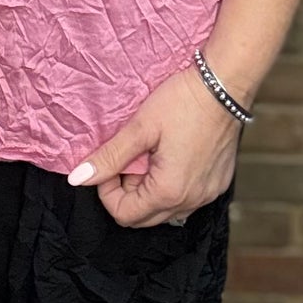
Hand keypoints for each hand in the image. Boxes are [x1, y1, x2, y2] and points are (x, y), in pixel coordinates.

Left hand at [66, 64, 241, 227]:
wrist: (225, 85)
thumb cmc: (183, 102)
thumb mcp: (140, 128)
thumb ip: (109, 157)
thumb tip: (78, 178)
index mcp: (169, 192)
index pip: (124, 215)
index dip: (108, 191)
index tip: (110, 163)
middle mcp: (192, 201)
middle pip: (145, 217)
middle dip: (127, 191)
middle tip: (128, 159)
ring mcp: (208, 194)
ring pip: (166, 209)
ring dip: (148, 189)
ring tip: (149, 155)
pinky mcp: (218, 183)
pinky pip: (186, 198)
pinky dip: (170, 185)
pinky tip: (169, 156)